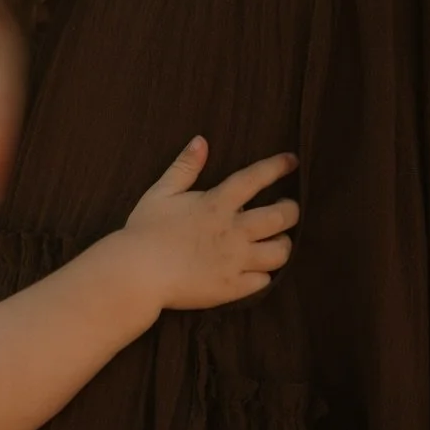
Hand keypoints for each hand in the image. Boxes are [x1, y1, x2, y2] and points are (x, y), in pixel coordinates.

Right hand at [123, 137, 298, 309]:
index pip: (257, 178)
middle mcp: (234, 231)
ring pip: (280, 252)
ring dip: (283, 245)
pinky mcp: (232, 288)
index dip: (278, 167)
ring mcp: (236, 261)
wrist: (136, 274)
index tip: (292, 162)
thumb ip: (184, 167)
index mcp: (217, 204)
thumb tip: (201, 140)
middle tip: (287, 209)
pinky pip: (263, 281)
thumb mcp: (161, 193)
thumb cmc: (144, 231)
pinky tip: (257, 270)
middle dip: (292, 210)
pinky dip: (264, 274)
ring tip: (277, 242)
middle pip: (282, 217)